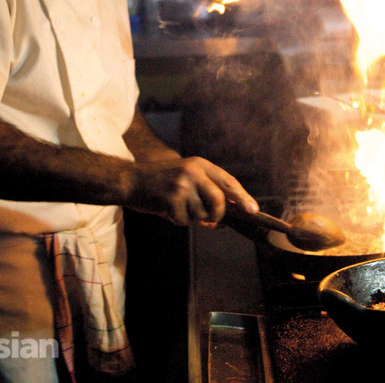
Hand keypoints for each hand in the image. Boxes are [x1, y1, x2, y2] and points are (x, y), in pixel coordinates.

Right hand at [127, 156, 258, 225]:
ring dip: (191, 217)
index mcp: (201, 164)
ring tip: (177, 206)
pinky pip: (184, 220)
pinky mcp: (170, 199)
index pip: (228, 182)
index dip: (243, 197)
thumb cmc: (161, 183)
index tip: (254, 210)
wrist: (130, 180)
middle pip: (219, 201)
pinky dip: (177, 220)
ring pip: (201, 214)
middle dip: (216, 216)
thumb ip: (206, 194)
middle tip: (207, 219)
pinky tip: (166, 209)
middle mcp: (194, 172)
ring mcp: (182, 184)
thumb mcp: (186, 179)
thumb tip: (224, 220)